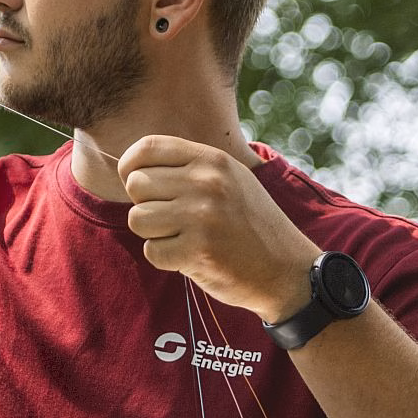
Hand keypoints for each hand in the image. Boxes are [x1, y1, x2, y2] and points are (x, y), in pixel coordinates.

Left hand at [119, 135, 323, 322]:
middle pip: (136, 185)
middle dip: (145, 205)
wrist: (287, 268)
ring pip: (137, 219)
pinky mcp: (197, 252)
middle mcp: (206, 183)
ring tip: (181, 237)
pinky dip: (165, 258)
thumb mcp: (231, 178)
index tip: (140, 185)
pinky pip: (152, 251)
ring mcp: (202, 217)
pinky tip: (190, 256)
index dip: (130, 167)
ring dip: (153, 233)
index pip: (146, 149)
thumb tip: (134, 165)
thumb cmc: (250, 222)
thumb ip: (190, 166)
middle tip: (171, 219)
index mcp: (212, 160)